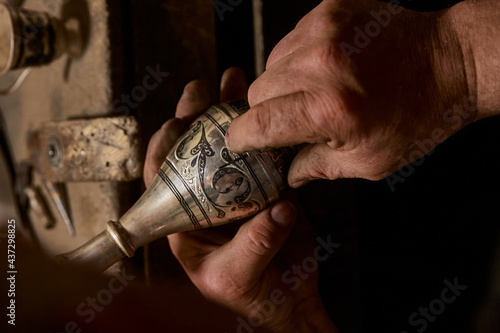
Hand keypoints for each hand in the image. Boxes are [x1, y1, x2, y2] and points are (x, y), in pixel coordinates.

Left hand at [143, 68, 336, 332]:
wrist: (290, 300)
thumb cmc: (255, 298)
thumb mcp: (241, 278)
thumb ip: (255, 246)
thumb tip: (277, 210)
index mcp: (185, 223)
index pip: (162, 180)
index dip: (163, 149)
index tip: (173, 123)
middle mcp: (206, 201)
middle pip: (193, 152)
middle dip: (194, 117)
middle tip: (200, 89)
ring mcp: (236, 190)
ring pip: (227, 145)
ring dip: (229, 113)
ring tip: (233, 80)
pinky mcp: (265, 187)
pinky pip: (261, 153)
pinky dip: (264, 130)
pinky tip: (266, 106)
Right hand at [225, 0, 497, 186]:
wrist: (449, 62)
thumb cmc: (415, 117)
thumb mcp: (369, 162)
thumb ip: (316, 168)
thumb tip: (285, 174)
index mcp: (329, 108)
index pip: (258, 123)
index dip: (242, 137)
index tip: (239, 142)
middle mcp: (320, 64)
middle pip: (258, 91)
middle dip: (266, 111)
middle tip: (290, 121)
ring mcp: (324, 31)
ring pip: (270, 63)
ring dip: (282, 83)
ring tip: (312, 92)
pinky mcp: (329, 11)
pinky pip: (290, 40)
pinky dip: (297, 58)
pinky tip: (322, 68)